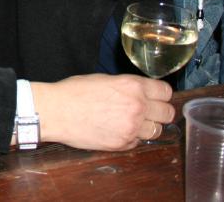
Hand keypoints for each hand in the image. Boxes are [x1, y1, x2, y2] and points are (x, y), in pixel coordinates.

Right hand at [30, 74, 174, 150]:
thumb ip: (128, 86)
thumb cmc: (74, 92)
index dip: (160, 95)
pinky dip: (131, 137)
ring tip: (131, 122)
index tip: (156, 97)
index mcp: (133, 86)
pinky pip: (138, 142)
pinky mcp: (123, 144)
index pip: (166, 92)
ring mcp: (131, 127)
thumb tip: (141, 93)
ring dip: (147, 127)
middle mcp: (137, 106)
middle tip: (148, 112)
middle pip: (167, 113)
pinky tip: (117, 130)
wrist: (56, 112)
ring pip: (156, 130)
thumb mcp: (105, 79)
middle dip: (159, 112)